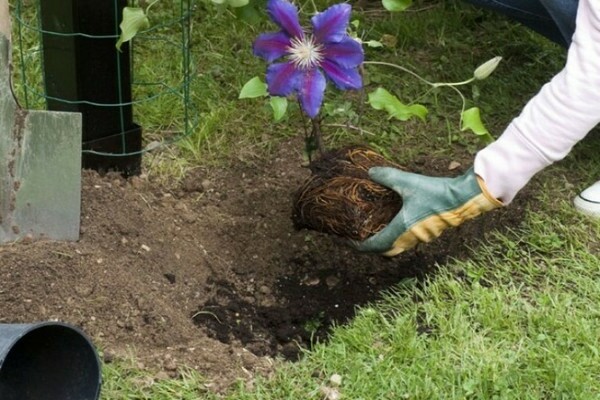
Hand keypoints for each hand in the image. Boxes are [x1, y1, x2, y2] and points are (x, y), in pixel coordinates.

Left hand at [354, 167, 502, 255]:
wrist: (464, 198)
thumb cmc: (436, 192)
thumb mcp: (408, 182)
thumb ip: (388, 177)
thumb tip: (371, 172)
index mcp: (401, 230)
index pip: (376, 246)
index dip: (360, 246)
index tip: (350, 242)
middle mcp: (410, 238)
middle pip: (387, 251)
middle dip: (373, 247)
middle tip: (363, 237)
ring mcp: (422, 237)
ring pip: (399, 246)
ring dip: (387, 242)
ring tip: (377, 229)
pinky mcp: (431, 232)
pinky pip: (410, 240)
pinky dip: (400, 236)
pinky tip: (398, 222)